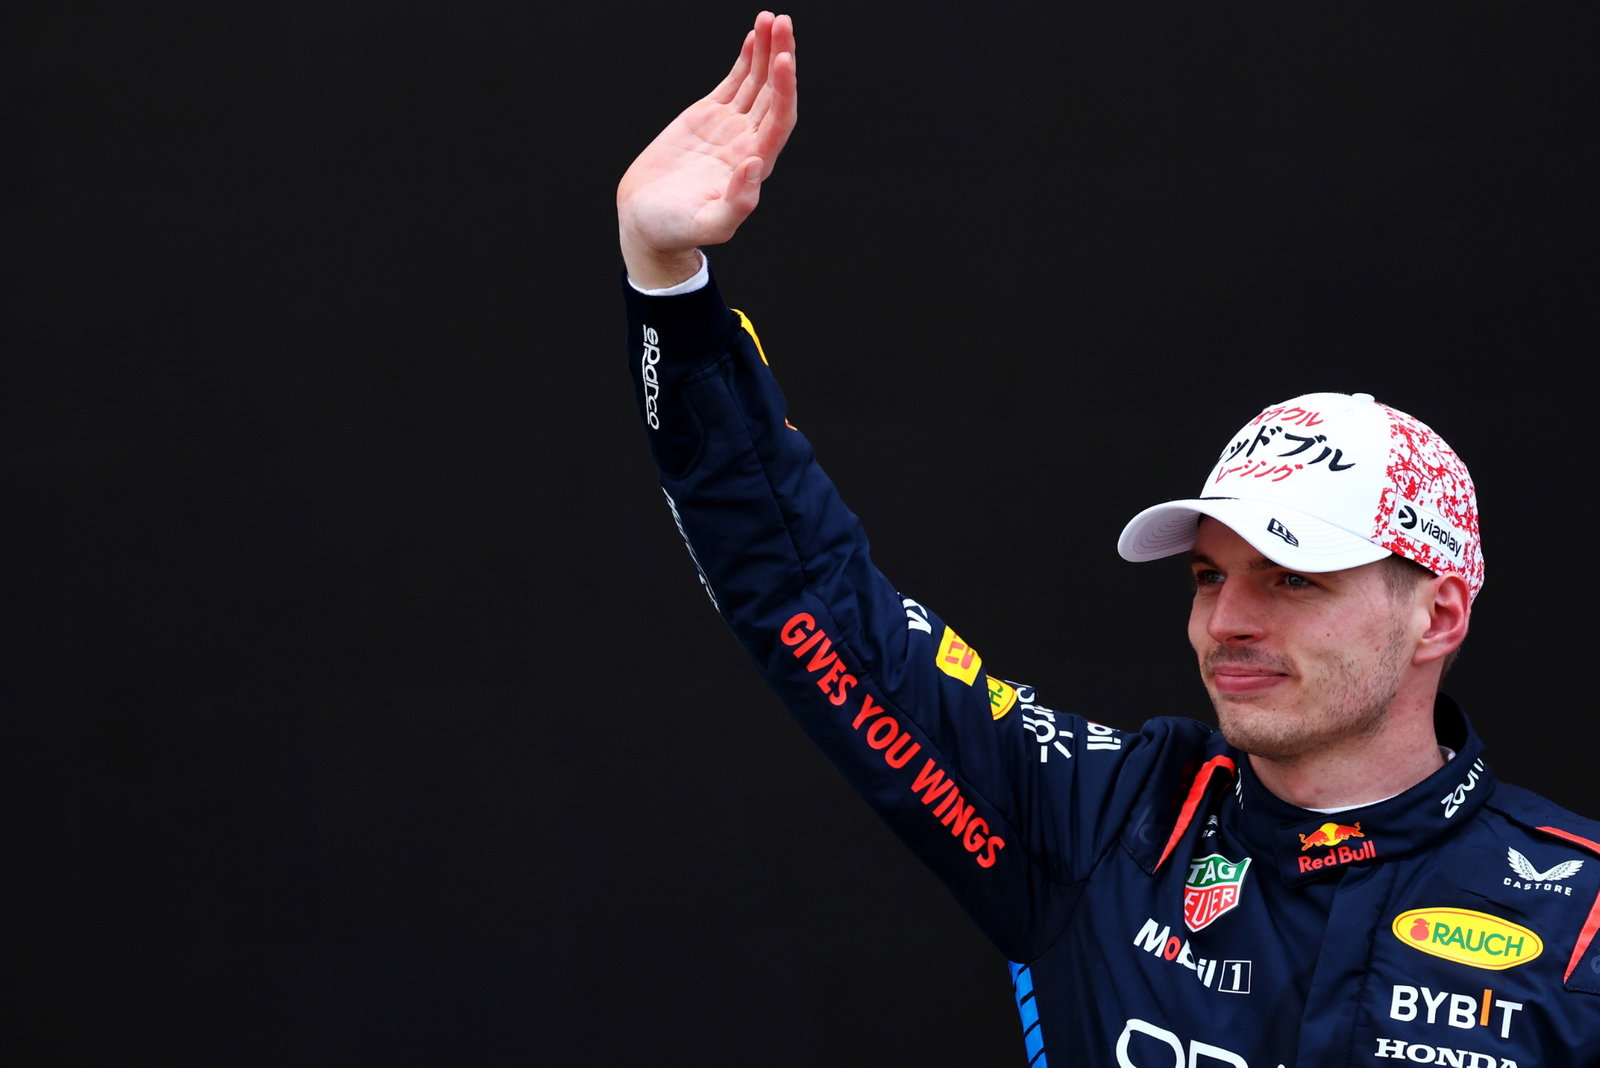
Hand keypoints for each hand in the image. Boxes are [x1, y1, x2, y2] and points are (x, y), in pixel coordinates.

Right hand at [617, 11, 797, 288]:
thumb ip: (737, 204)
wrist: (645, 220)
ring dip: (767, 51)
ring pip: (757, 82)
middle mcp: (749, 142)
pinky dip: (746, 60)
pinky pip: (735, 82)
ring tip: (772, 19)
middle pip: (774, 94)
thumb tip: (756, 165)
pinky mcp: (709, 116)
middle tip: (783, 24)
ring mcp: (730, 127)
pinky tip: (755, 38)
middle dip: (781, 57)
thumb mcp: (708, 225)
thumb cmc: (675, 229)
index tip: (784, 59)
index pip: (779, 120)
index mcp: (754, 166)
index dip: (785, 90)